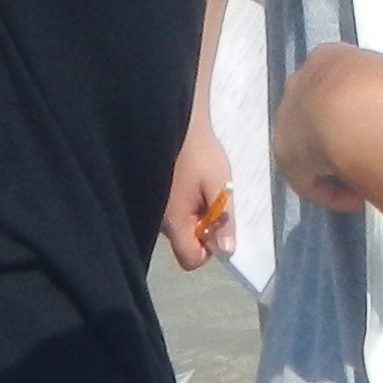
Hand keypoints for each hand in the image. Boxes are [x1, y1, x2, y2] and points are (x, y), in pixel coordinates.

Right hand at [161, 117, 234, 270]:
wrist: (177, 122)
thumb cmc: (199, 153)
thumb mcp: (219, 185)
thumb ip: (224, 220)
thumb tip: (227, 252)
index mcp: (174, 222)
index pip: (190, 259)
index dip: (208, 251)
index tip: (218, 227)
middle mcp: (160, 222)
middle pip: (185, 245)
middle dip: (203, 231)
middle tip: (213, 203)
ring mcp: (155, 210)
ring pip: (179, 229)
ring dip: (195, 217)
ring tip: (203, 190)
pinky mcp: (155, 198)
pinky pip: (173, 215)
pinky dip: (185, 207)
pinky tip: (192, 185)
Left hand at [268, 41, 382, 218]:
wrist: (354, 111)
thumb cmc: (377, 84)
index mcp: (324, 60)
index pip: (334, 76)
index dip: (354, 97)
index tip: (375, 115)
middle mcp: (298, 88)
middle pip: (314, 109)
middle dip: (336, 127)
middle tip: (365, 145)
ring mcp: (287, 123)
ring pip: (308, 144)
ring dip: (332, 159)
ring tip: (362, 176)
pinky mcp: (287, 158)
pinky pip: (309, 178)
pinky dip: (331, 191)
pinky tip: (357, 199)